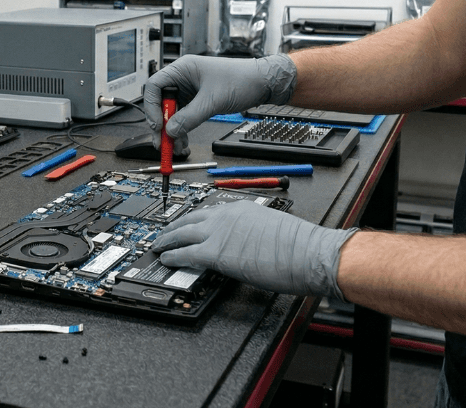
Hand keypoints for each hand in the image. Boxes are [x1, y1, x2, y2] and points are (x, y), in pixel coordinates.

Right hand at [141, 54, 297, 154]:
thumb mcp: (212, 101)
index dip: (152, 106)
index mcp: (182, 69)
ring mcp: (189, 90)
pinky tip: (183, 141)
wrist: (262, 83)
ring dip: (171, 130)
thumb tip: (171, 131)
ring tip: (174, 146)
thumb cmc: (241, 79)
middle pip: (161, 102)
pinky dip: (181, 129)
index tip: (157, 125)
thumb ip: (189, 117)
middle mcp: (182, 78)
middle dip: (161, 123)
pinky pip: (182, 117)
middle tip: (161, 141)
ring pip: (171, 112)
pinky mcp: (196, 101)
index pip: (154, 86)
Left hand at [152, 199, 356, 297]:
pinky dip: (172, 256)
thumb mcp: (269, 226)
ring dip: (166, 240)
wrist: (307, 253)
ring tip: (157, 245)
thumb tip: (244, 241)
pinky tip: (165, 259)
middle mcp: (225, 215)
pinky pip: (185, 253)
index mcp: (239, 207)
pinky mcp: (215, 252)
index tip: (185, 223)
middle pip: (189, 219)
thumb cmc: (298, 245)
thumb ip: (250, 229)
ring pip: (181, 233)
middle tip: (163, 232)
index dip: (192, 219)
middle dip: (173, 226)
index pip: (208, 211)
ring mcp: (218, 232)